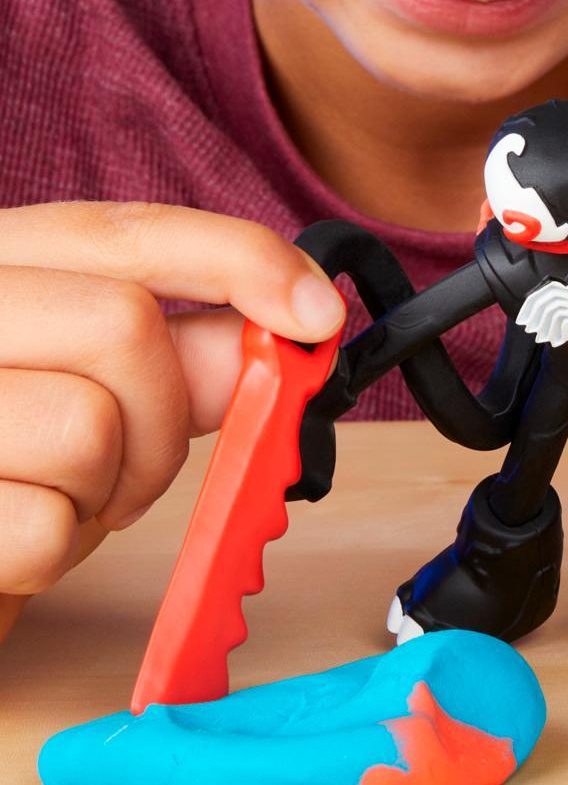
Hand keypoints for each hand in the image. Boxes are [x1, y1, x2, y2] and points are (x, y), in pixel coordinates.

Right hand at [0, 202, 344, 639]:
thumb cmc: (10, 460)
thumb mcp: (90, 388)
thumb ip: (184, 354)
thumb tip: (286, 328)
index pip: (127, 232)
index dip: (242, 261)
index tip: (319, 313)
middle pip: (125, 327)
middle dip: (163, 419)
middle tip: (129, 463)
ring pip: (91, 428)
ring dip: (106, 490)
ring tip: (58, 495)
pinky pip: (42, 529)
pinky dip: (52, 551)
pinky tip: (9, 538)